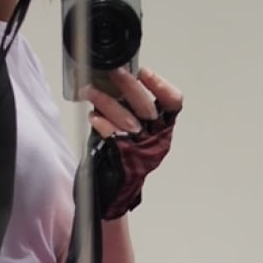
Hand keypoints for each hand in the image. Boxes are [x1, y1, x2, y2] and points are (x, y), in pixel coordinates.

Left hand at [78, 67, 182, 219]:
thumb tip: (111, 79)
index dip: (161, 86)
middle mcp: (155, 138)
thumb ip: (128, 106)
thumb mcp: (132, 127)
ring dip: (105, 101)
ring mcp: (140, 149)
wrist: (112, 190)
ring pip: (127, 120)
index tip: (144, 73)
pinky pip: (114, 137)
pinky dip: (102, 124)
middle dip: (128, 85)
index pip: (172, 103)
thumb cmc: (121, 155)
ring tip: (90, 91)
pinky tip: (93, 117)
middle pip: (147, 107)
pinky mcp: (124, 159)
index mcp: (162, 128)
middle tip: (113, 72)